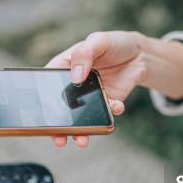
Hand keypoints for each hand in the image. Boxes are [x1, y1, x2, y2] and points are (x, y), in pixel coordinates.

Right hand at [45, 31, 146, 147]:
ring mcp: (90, 96)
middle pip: (61, 107)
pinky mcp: (107, 102)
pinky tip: (116, 107)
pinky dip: (110, 113)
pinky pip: (106, 112)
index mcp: (64, 67)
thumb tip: (76, 77)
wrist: (140, 54)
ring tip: (82, 141)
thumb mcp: (97, 41)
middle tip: (59, 139)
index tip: (42, 114)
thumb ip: (84, 55)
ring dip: (81, 130)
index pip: (48, 84)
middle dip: (59, 126)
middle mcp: (74, 85)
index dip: (43, 99)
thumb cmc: (113, 43)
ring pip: (81, 116)